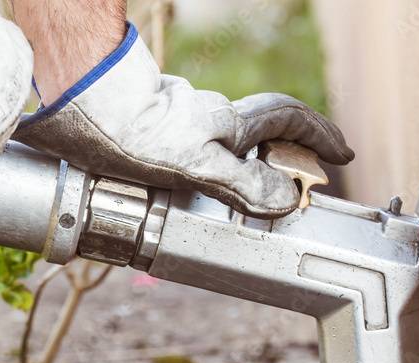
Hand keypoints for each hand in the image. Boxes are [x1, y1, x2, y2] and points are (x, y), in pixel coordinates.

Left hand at [12, 25, 353, 217]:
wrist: (75, 102)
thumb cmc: (127, 132)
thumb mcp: (191, 164)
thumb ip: (238, 182)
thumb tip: (286, 198)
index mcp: (225, 124)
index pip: (287, 121)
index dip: (318, 136)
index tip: (343, 154)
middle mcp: (206, 117)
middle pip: (257, 130)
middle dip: (283, 155)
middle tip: (296, 186)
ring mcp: (179, 118)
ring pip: (221, 141)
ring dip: (239, 167)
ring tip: (241, 204)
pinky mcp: (151, 126)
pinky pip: (189, 148)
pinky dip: (203, 168)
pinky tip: (187, 189)